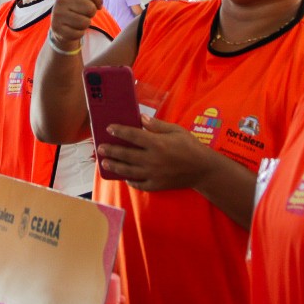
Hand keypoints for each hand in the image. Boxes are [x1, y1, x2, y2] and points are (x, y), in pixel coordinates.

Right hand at [50, 0, 104, 46]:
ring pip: (86, 20)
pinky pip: (79, 31)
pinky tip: (72, 26)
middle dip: (91, 12)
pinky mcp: (58, 27)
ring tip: (77, 17)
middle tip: (82, 10)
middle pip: (91, 8)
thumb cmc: (76, 1)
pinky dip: (79, 31)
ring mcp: (58, 12)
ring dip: (85, 21)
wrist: (63, 23)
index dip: (98, 0)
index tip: (91, 0)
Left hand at [97, 117, 214, 190]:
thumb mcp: (176, 130)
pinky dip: (130, 181)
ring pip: (128, 171)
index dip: (120, 131)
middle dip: (111, 150)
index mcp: (157, 144)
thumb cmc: (190, 147)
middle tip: (100, 148)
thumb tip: (141, 118)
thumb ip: (157, 125)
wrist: (203, 170)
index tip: (109, 128)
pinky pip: (139, 184)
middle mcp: (152, 160)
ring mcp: (153, 174)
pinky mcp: (156, 185)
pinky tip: (125, 177)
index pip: (133, 135)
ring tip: (105, 163)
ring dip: (115, 166)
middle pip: (126, 155)